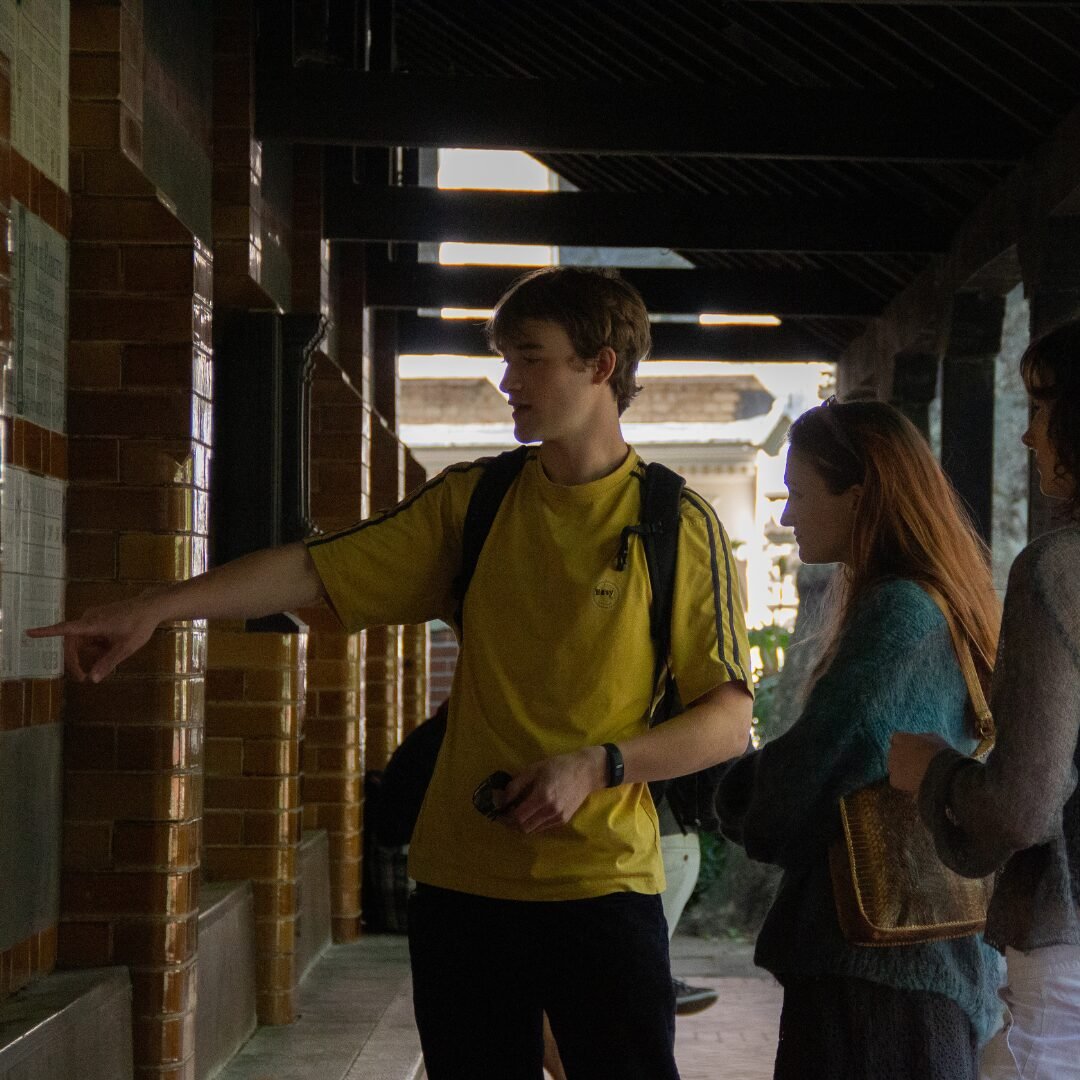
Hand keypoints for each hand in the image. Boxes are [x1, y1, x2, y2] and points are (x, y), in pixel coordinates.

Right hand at [26, 592, 164, 682]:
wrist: (151, 608)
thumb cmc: (140, 626)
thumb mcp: (126, 648)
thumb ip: (108, 663)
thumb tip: (93, 679)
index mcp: (93, 624)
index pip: (66, 629)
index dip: (46, 632)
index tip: (28, 632)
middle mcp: (89, 619)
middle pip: (72, 643)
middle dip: (75, 661)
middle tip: (83, 678)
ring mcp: (93, 617)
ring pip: (83, 641)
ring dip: (92, 652)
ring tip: (113, 652)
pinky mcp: (97, 618)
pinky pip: (90, 636)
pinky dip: (97, 645)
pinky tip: (113, 644)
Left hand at [497, 747, 607, 833]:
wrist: (586, 772)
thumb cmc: (558, 766)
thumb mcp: (534, 769)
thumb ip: (516, 785)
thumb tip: (501, 799)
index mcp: (542, 797)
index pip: (518, 817)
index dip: (505, 817)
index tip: (498, 811)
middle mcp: (550, 811)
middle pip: (523, 828)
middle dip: (511, 824)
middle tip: (505, 814)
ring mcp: (558, 818)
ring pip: (533, 830)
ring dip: (521, 825)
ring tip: (516, 814)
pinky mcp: (563, 820)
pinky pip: (542, 828)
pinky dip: (533, 824)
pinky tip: (530, 813)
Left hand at [888, 732, 949, 795]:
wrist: (942, 773)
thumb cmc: (940, 753)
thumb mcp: (933, 738)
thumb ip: (920, 737)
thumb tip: (918, 739)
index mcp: (900, 738)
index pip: (896, 739)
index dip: (905, 745)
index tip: (913, 751)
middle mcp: (892, 750)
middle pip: (895, 754)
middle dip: (904, 758)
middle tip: (918, 764)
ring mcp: (892, 765)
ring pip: (895, 768)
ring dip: (903, 770)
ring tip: (919, 774)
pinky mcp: (894, 780)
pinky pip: (897, 781)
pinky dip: (904, 783)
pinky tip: (916, 782)